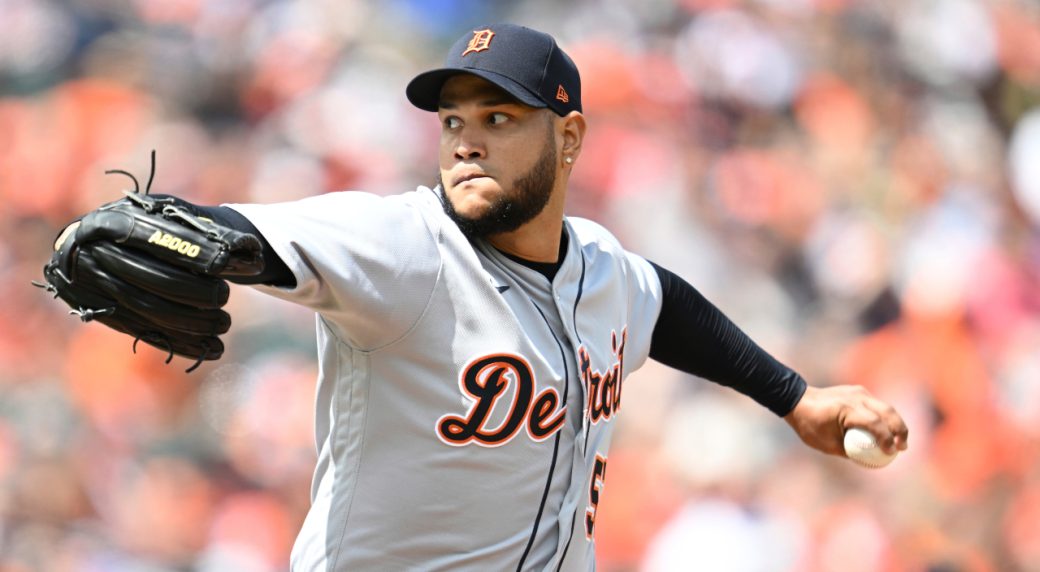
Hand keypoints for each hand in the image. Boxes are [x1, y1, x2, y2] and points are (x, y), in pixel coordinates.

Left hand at [783, 385, 908, 456]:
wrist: (798, 401)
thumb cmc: (810, 425)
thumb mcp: (828, 445)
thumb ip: (850, 451)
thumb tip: (871, 460)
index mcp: (846, 409)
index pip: (874, 423)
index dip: (886, 439)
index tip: (891, 453)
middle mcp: (856, 397)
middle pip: (887, 411)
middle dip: (900, 430)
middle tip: (902, 447)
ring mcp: (858, 392)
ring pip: (885, 406)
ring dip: (896, 423)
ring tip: (900, 441)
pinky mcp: (858, 391)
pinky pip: (877, 405)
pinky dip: (885, 417)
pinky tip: (888, 431)